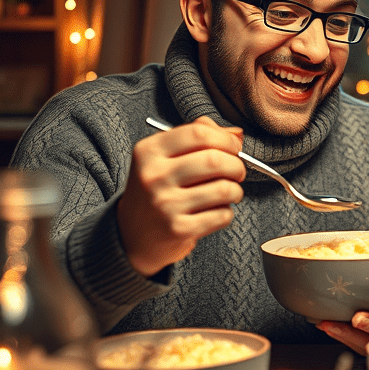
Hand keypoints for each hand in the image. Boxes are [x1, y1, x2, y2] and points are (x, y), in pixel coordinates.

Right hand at [117, 116, 244, 276]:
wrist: (132, 236)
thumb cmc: (156, 191)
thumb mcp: (163, 157)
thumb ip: (197, 138)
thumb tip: (236, 134)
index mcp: (148, 151)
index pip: (198, 133)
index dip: (226, 139)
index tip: (234, 146)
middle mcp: (153, 176)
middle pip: (215, 160)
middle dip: (236, 165)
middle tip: (237, 172)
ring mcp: (165, 204)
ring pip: (224, 189)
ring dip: (235, 191)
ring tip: (228, 193)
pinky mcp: (178, 229)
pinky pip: (222, 215)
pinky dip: (227, 212)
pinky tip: (215, 211)